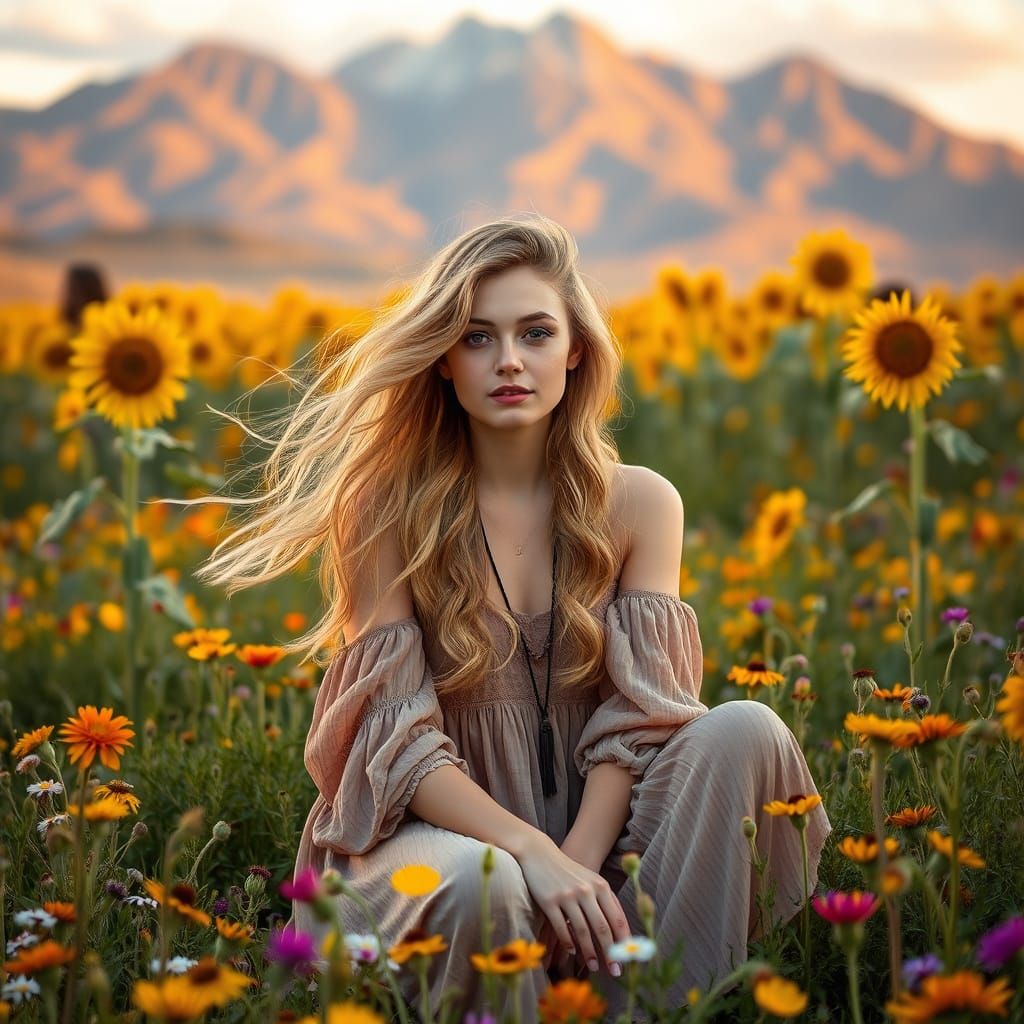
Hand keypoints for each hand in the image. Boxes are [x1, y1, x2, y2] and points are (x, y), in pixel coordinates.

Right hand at [516, 834, 629, 976]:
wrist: (540, 854)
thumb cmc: (570, 872)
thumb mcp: (592, 880)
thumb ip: (607, 901)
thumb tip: (622, 932)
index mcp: (601, 886)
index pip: (617, 919)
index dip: (624, 941)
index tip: (628, 959)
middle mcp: (586, 890)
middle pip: (602, 928)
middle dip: (611, 953)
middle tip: (615, 971)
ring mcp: (567, 895)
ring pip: (582, 931)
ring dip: (589, 953)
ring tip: (594, 967)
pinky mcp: (549, 901)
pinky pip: (561, 928)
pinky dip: (568, 943)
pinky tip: (572, 952)